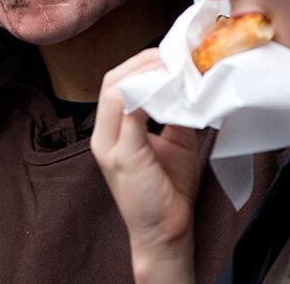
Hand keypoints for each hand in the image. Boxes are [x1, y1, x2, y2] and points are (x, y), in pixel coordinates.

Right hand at [91, 48, 199, 283]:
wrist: (166, 232)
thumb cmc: (168, 190)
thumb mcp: (173, 141)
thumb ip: (172, 113)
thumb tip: (187, 85)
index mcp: (111, 131)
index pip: (114, 83)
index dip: (140, 64)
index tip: (169, 56)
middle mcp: (102, 136)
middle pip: (111, 81)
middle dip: (142, 63)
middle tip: (173, 56)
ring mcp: (109, 146)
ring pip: (115, 91)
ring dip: (146, 74)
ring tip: (173, 68)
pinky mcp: (123, 156)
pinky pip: (129, 111)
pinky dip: (149, 94)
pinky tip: (170, 89)